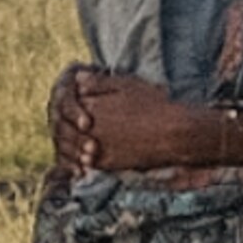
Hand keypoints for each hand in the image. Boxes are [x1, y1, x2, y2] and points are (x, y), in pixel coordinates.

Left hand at [61, 68, 202, 171]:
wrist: (174, 134)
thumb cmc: (155, 104)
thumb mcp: (127, 85)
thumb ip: (99, 82)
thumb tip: (78, 78)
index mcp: (93, 105)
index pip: (69, 104)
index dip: (73, 105)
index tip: (80, 106)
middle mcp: (91, 126)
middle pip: (68, 127)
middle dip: (70, 126)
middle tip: (78, 126)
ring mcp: (98, 146)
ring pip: (75, 147)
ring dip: (75, 144)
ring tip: (84, 141)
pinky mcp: (108, 163)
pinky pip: (87, 163)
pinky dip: (85, 161)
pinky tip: (90, 158)